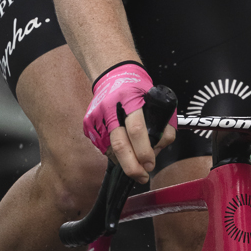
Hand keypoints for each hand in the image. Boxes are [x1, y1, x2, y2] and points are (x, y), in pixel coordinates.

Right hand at [83, 61, 176, 183]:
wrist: (112, 74)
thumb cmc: (138, 88)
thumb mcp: (155, 99)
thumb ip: (162, 123)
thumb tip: (159, 148)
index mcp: (130, 98)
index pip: (137, 129)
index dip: (144, 150)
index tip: (150, 164)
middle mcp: (110, 109)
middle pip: (119, 145)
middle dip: (132, 166)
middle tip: (142, 176)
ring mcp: (97, 117)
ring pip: (110, 150)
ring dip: (125, 162)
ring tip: (136, 166)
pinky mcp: (88, 124)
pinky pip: (103, 147)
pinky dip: (115, 154)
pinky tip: (125, 152)